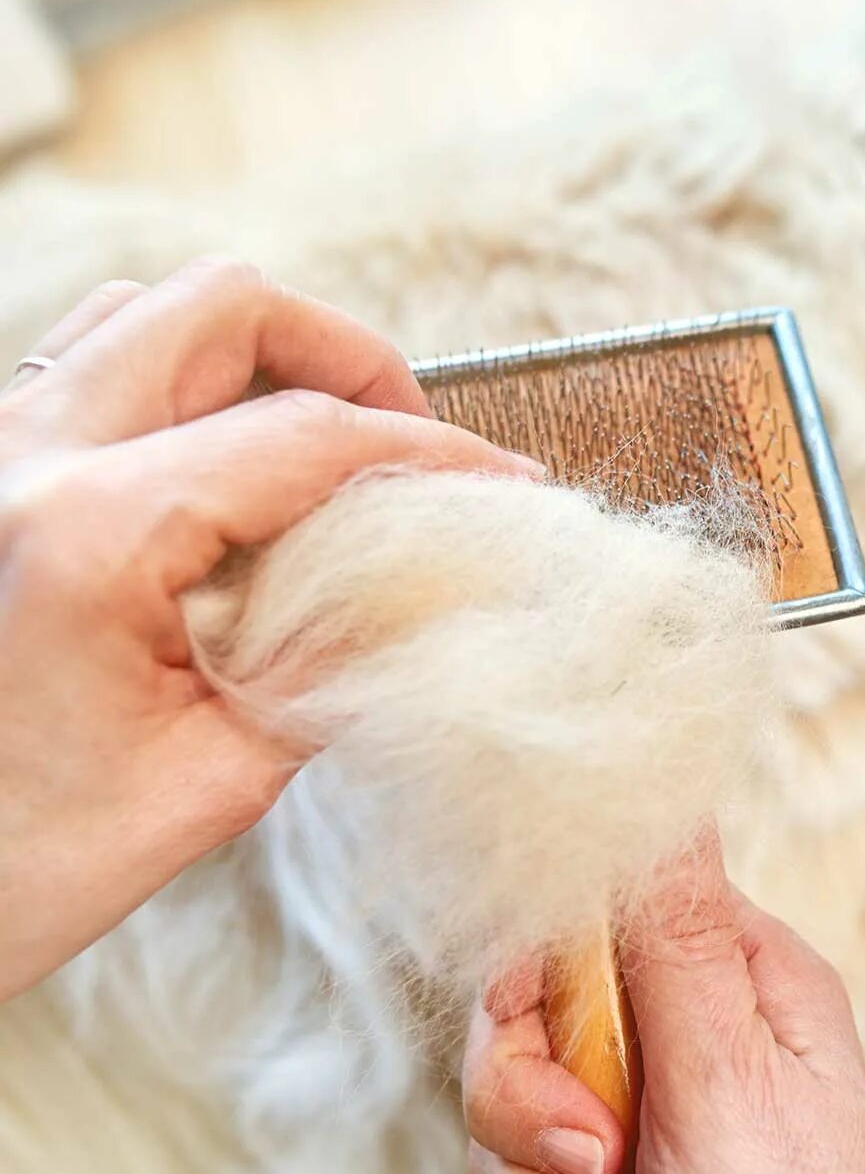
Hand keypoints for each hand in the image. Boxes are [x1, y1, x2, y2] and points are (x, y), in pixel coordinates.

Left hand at [0, 260, 540, 1003]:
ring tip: (325, 450)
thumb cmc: (23, 864)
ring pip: (150, 313)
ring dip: (260, 358)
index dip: (432, 454)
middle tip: (406, 454)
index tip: (506, 488)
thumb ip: (333, 668)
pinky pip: (91, 366)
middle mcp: (23, 458)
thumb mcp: (215, 780)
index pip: (307, 436)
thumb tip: (437, 594)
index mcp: (87, 533)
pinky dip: (184, 385)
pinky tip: (229, 474)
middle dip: (348, 360)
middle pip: (225, 309)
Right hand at [464, 834, 864, 1173]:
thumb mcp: (728, 1081)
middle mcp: (687, 1049)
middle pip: (519, 1062)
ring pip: (519, 1173)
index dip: (530, 1027)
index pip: (564, 937)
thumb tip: (655, 768)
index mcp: (726, 984)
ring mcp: (656, 1144)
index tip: (579, 1111)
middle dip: (548, 1167)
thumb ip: (665, 936)